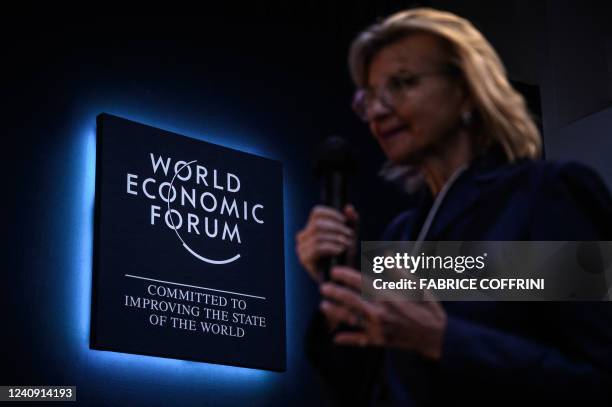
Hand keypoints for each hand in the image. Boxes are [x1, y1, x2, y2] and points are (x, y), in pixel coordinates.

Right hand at [295, 205, 357, 282]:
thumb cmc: (345, 255)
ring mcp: (301, 248)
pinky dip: (331, 247)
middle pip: (317, 224)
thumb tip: (348, 208)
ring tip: (348, 244)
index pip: (316, 212)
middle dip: (336, 228)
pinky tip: (341, 250)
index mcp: (311, 228)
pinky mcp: (304, 259)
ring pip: (318, 235)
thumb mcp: (350, 235)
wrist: (342, 278)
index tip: (345, 221)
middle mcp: (303, 236)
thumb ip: (351, 221)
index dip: (332, 214)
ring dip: (336, 238)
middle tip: (350, 236)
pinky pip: (317, 248)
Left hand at [319, 266, 446, 360]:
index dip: (346, 276)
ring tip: (323, 306)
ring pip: (351, 319)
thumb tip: (387, 254)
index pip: (361, 283)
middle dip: (335, 293)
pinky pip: (359, 340)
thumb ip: (399, 270)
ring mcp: (378, 328)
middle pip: (351, 300)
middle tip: (323, 287)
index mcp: (388, 296)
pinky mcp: (379, 341)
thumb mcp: (417, 285)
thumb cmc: (427, 308)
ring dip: (335, 312)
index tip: (335, 271)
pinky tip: (335, 338)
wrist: (437, 336)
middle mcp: (380, 312)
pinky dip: (347, 340)